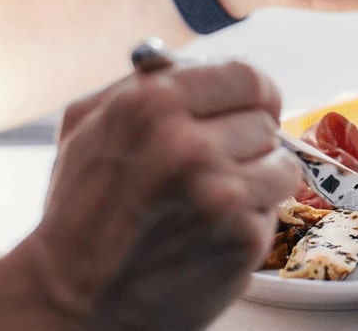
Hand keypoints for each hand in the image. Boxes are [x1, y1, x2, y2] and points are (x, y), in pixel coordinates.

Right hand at [11, 59, 299, 328]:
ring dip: (257, 180)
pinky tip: (213, 230)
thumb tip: (186, 60)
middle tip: (216, 167)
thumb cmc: (81, 213)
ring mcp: (218, 191)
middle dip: (246, 142)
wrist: (76, 297)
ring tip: (214, 201)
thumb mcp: (85, 125)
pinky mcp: (242, 235)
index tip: (249, 110)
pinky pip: (276, 207)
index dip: (252, 95)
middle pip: (266, 119)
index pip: (246, 76)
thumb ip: (138, 83)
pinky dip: (253, 217)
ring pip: (282, 163)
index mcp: (151, 104)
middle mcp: (187, 142)